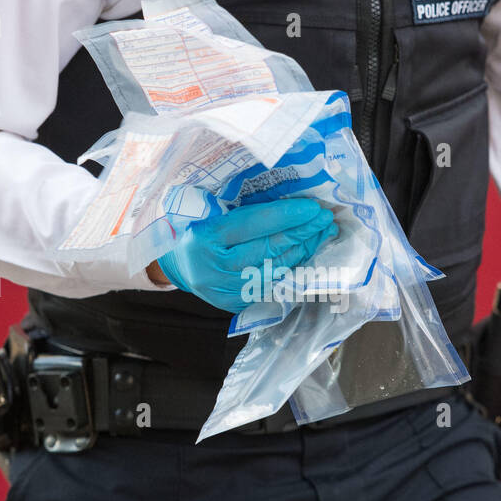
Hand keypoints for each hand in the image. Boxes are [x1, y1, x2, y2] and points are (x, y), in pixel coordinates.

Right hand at [155, 199, 336, 313]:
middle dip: (302, 231)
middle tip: (326, 218)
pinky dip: (292, 265)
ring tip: (323, 231)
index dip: (286, 215)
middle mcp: (214, 268)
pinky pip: (272, 282)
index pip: (253, 224)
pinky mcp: (235, 303)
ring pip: (275, 267)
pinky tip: (306, 251)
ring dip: (303, 249)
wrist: (174, 263)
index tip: (313, 206)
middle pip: (268, 248)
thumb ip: (238, 208)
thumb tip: (287, 197)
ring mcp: (225, 290)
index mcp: (203, 238)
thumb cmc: (191, 227)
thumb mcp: (205, 210)